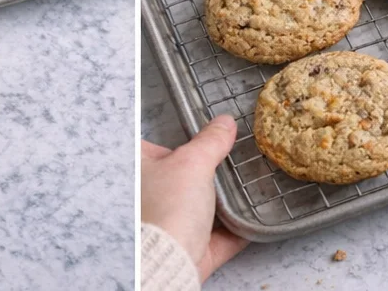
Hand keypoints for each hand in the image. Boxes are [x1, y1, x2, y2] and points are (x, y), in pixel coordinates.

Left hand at [142, 116, 247, 281]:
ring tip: (242, 190)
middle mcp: (146, 199)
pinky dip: (233, 232)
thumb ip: (210, 142)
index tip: (197, 137)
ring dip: (220, 206)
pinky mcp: (187, 251)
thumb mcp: (193, 163)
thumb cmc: (166, 210)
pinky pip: (215, 238)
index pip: (151, 147)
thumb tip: (223, 124)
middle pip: (179, 180)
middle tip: (225, 162)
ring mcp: (167, 227)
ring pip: (197, 210)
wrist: (171, 262)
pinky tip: (250, 223)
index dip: (173, 141)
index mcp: (137, 171)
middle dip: (203, 175)